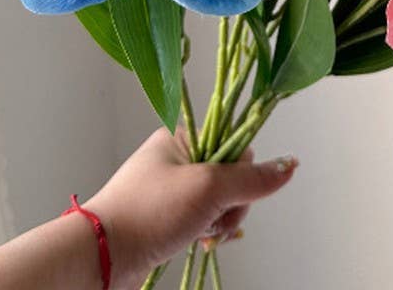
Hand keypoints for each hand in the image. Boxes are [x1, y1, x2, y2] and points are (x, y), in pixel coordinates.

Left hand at [85, 129, 297, 286]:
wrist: (102, 255)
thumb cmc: (149, 212)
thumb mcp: (208, 188)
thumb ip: (252, 179)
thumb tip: (290, 165)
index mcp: (183, 137)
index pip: (235, 142)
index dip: (243, 169)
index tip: (234, 188)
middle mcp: (178, 158)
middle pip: (231, 175)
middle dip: (232, 203)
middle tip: (214, 217)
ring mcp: (172, 189)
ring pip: (219, 201)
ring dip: (221, 221)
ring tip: (203, 235)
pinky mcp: (167, 216)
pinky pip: (204, 217)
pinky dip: (209, 230)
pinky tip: (202, 242)